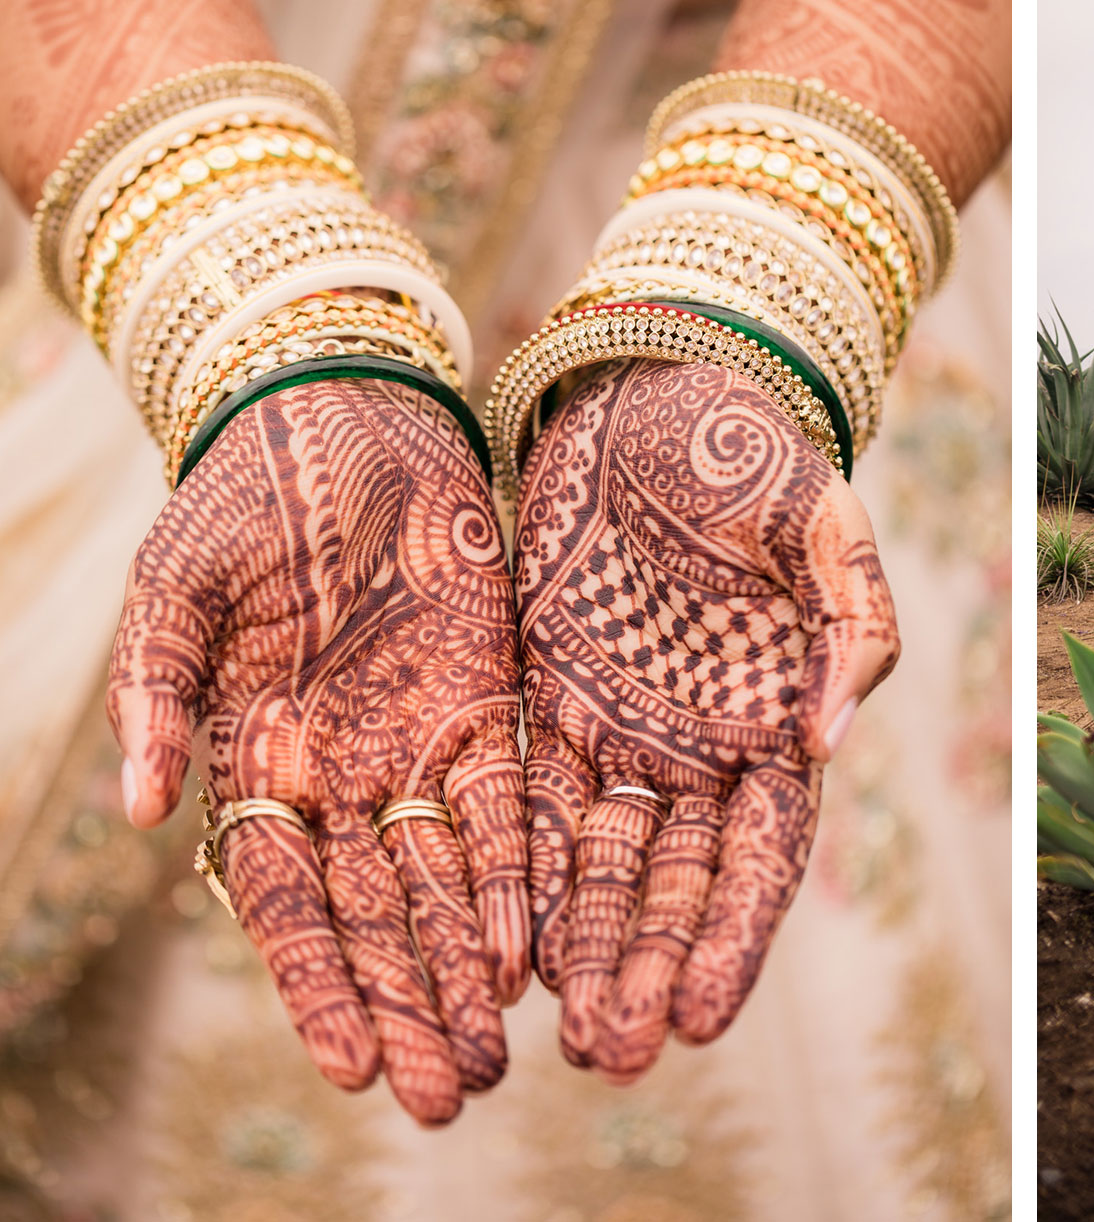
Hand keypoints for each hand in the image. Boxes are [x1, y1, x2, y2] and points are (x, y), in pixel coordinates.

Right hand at [106, 380, 527, 1125]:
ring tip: (502, 1058)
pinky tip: (539, 948)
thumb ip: (155, 691)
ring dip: (469, 970)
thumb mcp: (177, 586)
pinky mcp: (485, 700)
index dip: (318, 986)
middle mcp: (338, 775)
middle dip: (411, 1006)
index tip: (353, 1067)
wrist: (342, 416)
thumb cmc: (242, 496)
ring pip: (446, 882)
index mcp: (252, 762)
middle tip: (452, 1099)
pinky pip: (507, 801)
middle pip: (378, 917)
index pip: (285, 904)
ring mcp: (414, 742)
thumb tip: (132, 805)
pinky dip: (519, 875)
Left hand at [516, 359, 898, 1082]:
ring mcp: (621, 731)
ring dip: (582, 948)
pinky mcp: (544, 700)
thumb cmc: (757, 450)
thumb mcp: (825, 519)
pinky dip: (515, 872)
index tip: (699, 1017)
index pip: (760, 858)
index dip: (732, 940)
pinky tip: (495, 941)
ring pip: (599, 864)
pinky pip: (524, 801)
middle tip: (612, 1053)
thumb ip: (851, 622)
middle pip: (673, 883)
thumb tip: (828, 740)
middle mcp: (699, 748)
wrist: (659, 388)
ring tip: (558, 1034)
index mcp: (777, 722)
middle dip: (645, 969)